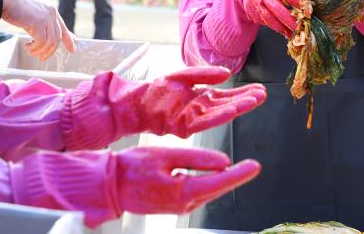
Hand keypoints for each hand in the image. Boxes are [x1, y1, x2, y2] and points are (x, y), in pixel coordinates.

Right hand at [0, 0, 75, 59]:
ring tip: (31, 52)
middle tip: (41, 58)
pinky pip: (42, 41)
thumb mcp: (33, 15)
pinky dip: (35, 47)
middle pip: (58, 37)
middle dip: (51, 50)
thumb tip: (45, 36)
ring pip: (51, 41)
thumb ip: (41, 23)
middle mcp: (52, 13)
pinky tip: (28, 47)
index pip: (63, 28)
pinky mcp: (39, 22)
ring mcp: (47, 17)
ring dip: (41, 50)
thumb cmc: (14, 6)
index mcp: (51, 10)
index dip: (69, 40)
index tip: (73, 49)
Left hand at [113, 66, 266, 138]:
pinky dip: (221, 115)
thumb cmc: (157, 91)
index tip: (260, 90)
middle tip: (264, 94)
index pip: (228, 96)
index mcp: (202, 99)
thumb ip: (204, 73)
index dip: (244, 94)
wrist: (135, 102)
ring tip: (255, 100)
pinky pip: (206, 121)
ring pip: (220, 113)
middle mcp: (201, 110)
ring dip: (238, 107)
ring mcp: (194, 119)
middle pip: (228, 105)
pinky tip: (234, 110)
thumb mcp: (183, 76)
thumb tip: (226, 73)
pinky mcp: (185, 126)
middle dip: (246, 100)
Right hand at [116, 147, 260, 214]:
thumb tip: (223, 163)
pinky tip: (215, 175)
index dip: (239, 174)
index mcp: (182, 192)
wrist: (108, 186)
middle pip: (216, 190)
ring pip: (207, 192)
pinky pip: (197, 193)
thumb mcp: (166, 155)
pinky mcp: (173, 205)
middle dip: (234, 178)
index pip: (218, 183)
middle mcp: (183, 204)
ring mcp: (178, 207)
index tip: (255, 166)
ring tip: (240, 169)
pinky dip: (208, 184)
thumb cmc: (132, 168)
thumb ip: (197, 159)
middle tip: (252, 166)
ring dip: (222, 181)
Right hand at [239, 0, 306, 37]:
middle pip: (275, 6)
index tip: (303, 6)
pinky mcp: (254, 13)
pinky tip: (284, 31)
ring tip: (290, 32)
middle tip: (297, 25)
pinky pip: (264, 22)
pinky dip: (274, 28)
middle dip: (287, 17)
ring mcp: (256, 4)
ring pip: (268, 17)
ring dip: (280, 27)